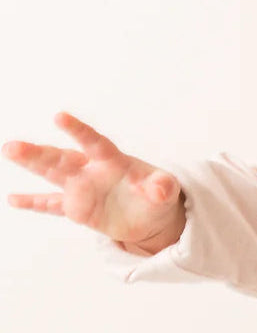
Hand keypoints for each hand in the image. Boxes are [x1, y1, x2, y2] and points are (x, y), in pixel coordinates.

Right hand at [3, 112, 184, 254]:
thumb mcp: (166, 191)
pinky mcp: (77, 207)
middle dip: (39, 152)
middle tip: (15, 146)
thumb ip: (163, 187)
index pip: (93, 142)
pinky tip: (14, 200)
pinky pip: (52, 204)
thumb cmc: (155, 195)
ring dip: (32, 164)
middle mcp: (91, 170)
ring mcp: (81, 187)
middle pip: (62, 157)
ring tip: (10, 151)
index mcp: (112, 160)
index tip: (59, 116)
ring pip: (52, 174)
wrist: (149, 216)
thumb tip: (162, 188)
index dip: (78, 130)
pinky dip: (35, 203)